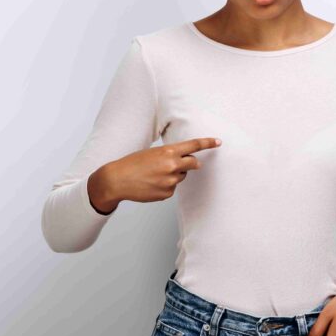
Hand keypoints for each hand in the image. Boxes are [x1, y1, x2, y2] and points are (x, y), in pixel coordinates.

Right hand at [89, 137, 221, 212]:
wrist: (117, 180)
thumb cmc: (132, 164)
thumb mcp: (152, 152)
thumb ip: (170, 155)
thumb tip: (184, 163)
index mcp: (168, 151)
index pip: (194, 145)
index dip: (208, 143)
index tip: (218, 142)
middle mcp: (172, 166)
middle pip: (193, 163)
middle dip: (191, 163)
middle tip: (180, 164)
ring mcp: (170, 181)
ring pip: (181, 177)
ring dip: (174, 175)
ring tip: (154, 174)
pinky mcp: (167, 193)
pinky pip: (172, 188)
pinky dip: (165, 186)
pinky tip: (151, 184)